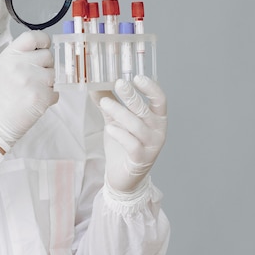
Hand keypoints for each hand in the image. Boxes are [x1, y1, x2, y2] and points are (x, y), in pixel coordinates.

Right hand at [0, 31, 58, 152]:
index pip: (32, 36)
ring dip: (48, 82)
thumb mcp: (2, 67)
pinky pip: (56, 91)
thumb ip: (20, 55)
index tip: (44, 47)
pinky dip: (49, 97)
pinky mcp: (42, 96)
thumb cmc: (2, 93)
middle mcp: (20, 65)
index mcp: (9, 55)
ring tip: (33, 90)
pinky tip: (35, 100)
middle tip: (34, 77)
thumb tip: (41, 47)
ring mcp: (32, 80)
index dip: (42, 41)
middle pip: (48, 56)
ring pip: (54, 73)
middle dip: (45, 66)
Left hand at [92, 76, 166, 192]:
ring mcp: (151, 146)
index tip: (137, 77)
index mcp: (157, 118)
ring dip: (120, 112)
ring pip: (137, 125)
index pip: (160, 99)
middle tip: (118, 83)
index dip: (151, 87)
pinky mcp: (141, 159)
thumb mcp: (115, 121)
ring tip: (105, 102)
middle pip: (146, 109)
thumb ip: (108, 102)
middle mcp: (158, 131)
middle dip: (132, 95)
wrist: (123, 177)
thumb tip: (94, 83)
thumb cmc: (123, 145)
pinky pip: (132, 144)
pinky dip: (120, 134)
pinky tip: (109, 128)